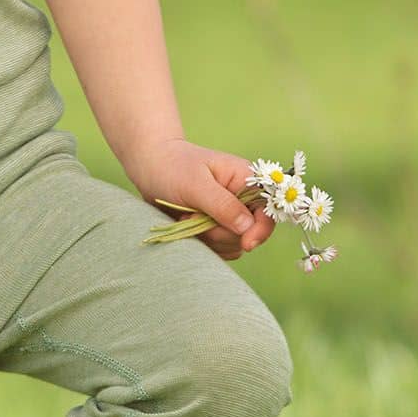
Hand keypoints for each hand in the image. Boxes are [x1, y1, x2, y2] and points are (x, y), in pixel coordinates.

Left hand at [123, 138, 275, 261]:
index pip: (268, 210)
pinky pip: (219, 248)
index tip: (246, 244)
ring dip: (208, 238)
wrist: (150, 168)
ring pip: (232, 244)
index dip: (260, 229)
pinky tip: (186, 226)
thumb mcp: (196, 185)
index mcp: (246, 180)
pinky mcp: (215, 228)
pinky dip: (203, 243)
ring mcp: (229, 216)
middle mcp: (242, 199)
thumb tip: (247, 227)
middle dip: (220, 232)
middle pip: (248, 233)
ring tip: (187, 216)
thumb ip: (222, 205)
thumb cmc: (172, 168)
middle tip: (193, 216)